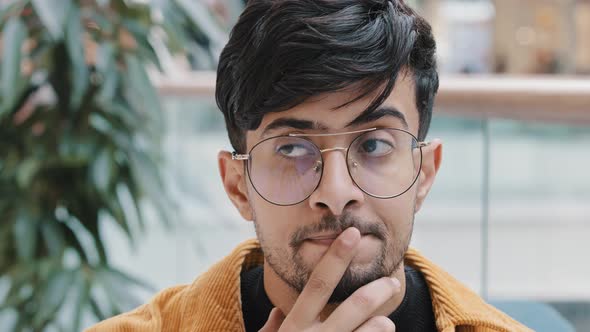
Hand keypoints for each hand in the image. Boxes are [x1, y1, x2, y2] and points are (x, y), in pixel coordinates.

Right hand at [259, 227, 400, 330]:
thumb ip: (271, 329)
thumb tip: (279, 311)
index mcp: (292, 328)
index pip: (317, 285)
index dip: (336, 258)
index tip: (353, 235)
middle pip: (351, 308)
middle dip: (375, 291)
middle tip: (392, 281)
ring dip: (380, 325)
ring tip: (387, 320)